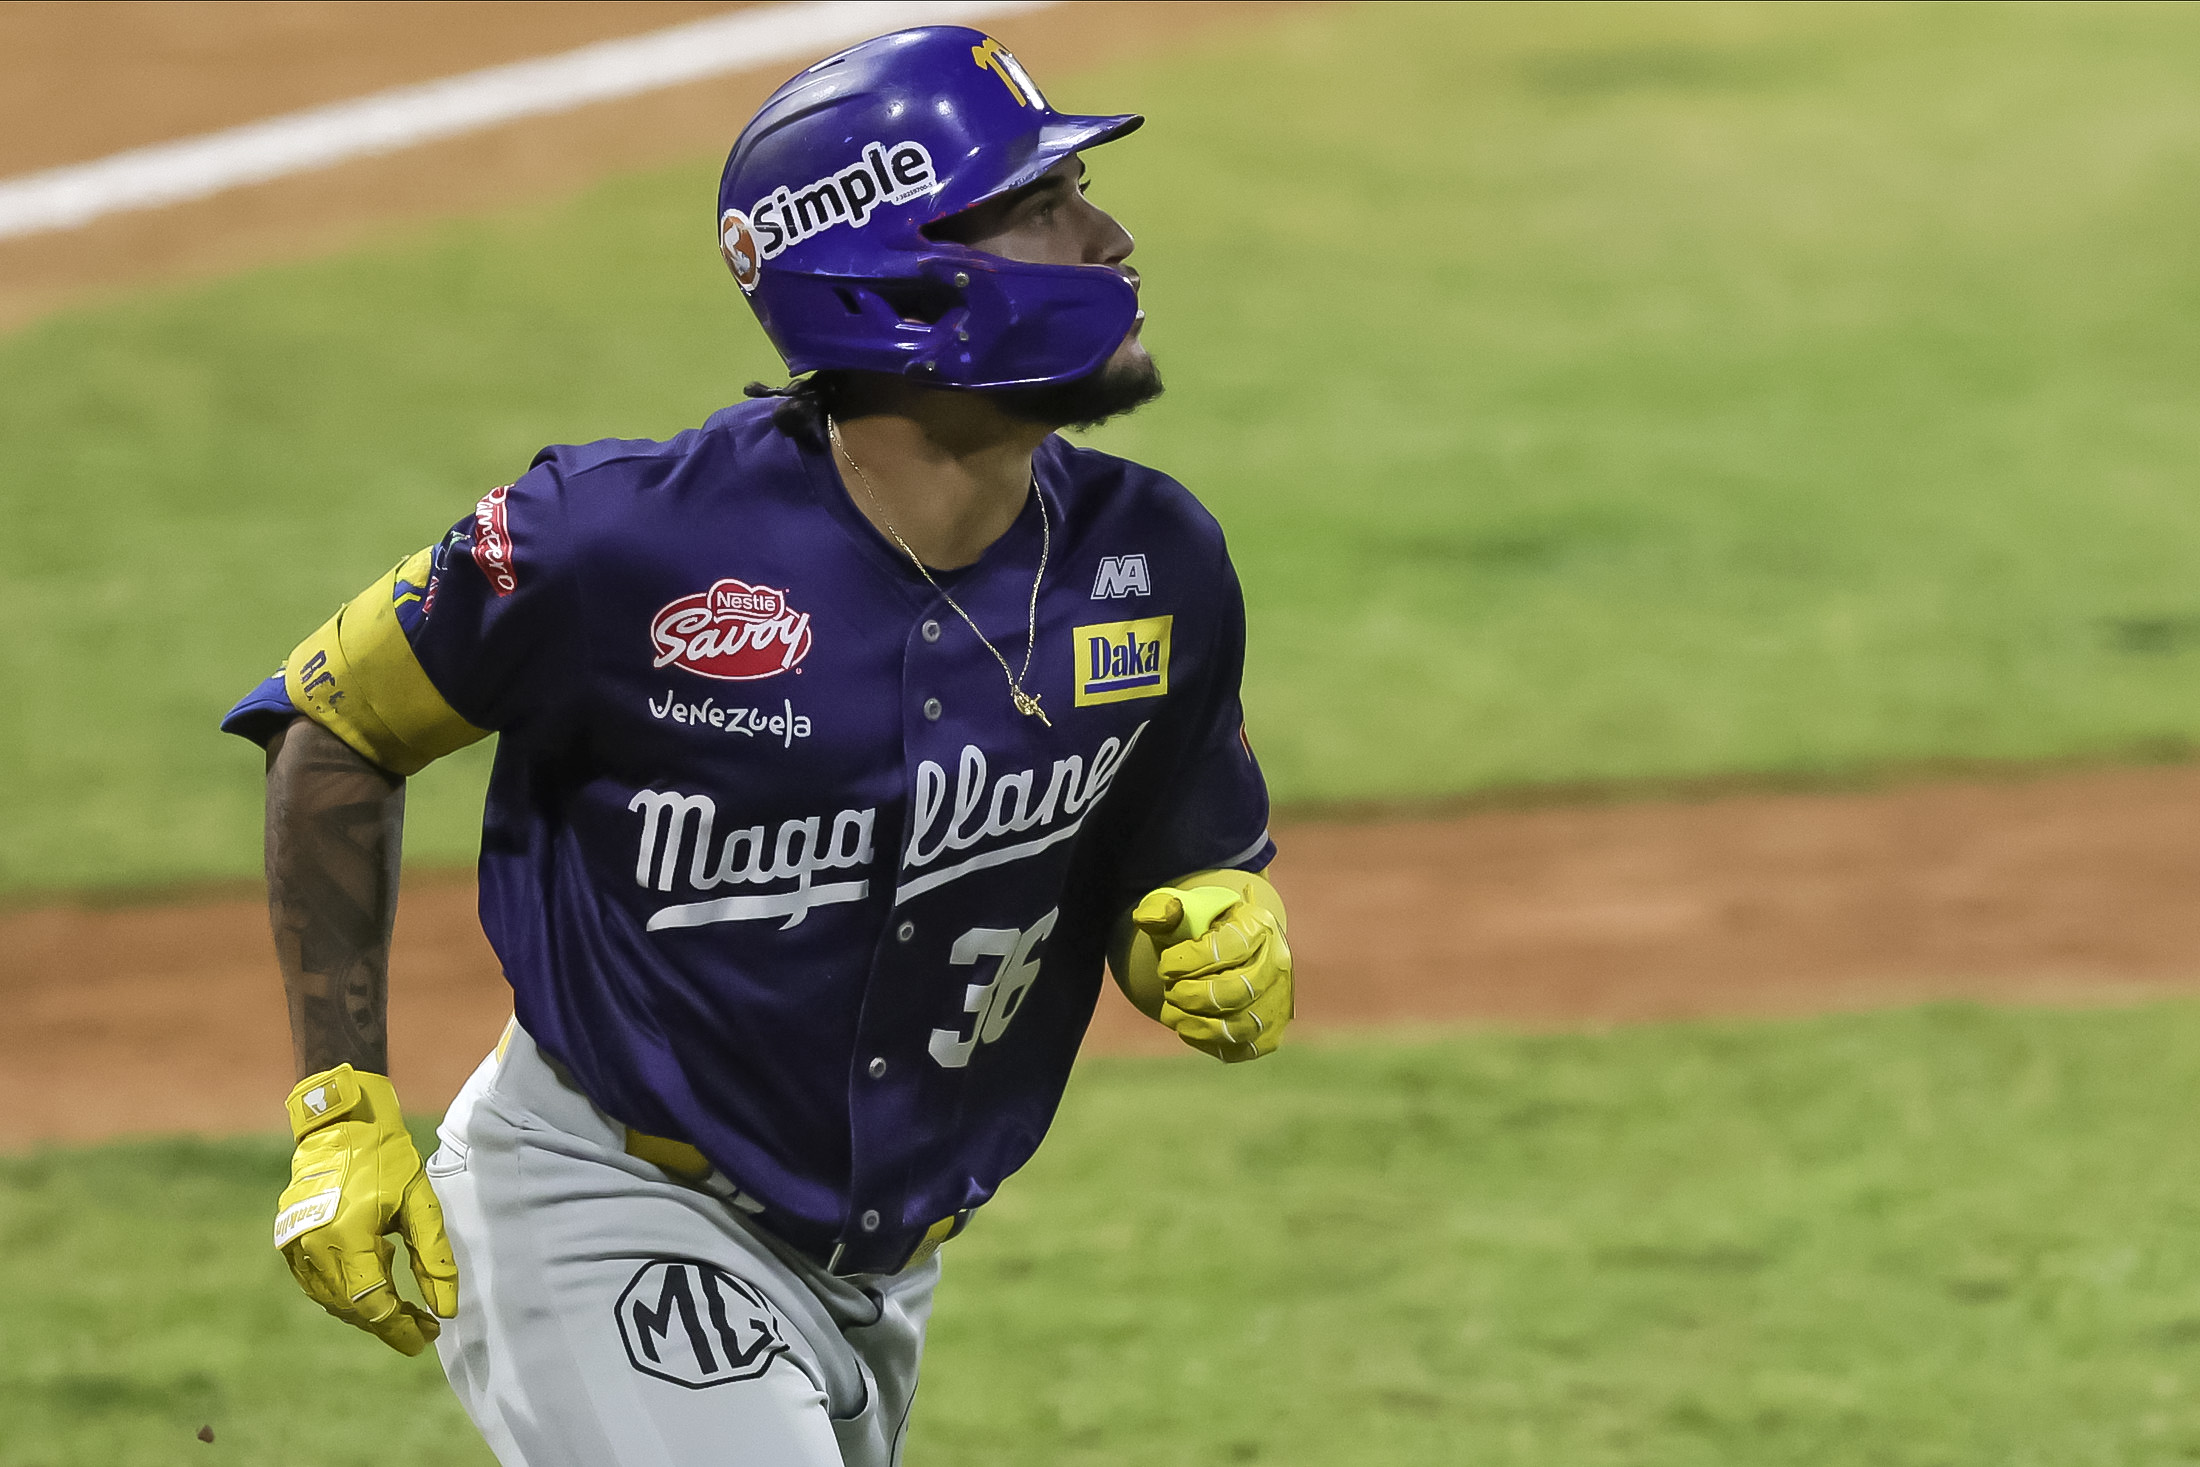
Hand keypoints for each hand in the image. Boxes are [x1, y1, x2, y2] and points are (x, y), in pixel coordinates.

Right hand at [274, 1066, 457, 1355]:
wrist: (339, 1124)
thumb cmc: (385, 1157)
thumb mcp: (419, 1202)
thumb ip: (433, 1256)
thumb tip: (445, 1307)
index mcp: (347, 1238)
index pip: (373, 1304)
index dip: (401, 1327)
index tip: (429, 1335)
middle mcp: (313, 1250)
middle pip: (353, 1308)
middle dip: (389, 1323)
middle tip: (423, 1327)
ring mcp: (295, 1248)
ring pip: (333, 1301)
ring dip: (368, 1310)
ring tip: (404, 1307)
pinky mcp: (289, 1244)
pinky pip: (319, 1285)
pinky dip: (347, 1293)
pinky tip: (375, 1281)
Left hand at [1123, 872, 1292, 1061]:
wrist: (1220, 953)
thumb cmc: (1197, 930)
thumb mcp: (1180, 912)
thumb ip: (1160, 910)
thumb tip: (1149, 919)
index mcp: (1260, 926)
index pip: (1231, 949)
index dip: (1190, 961)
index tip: (1164, 964)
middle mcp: (1278, 965)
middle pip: (1237, 992)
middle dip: (1191, 995)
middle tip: (1169, 990)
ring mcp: (1277, 1002)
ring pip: (1239, 1026)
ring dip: (1194, 1023)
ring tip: (1171, 1010)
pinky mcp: (1268, 1033)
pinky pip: (1238, 1049)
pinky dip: (1205, 1042)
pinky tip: (1185, 1024)